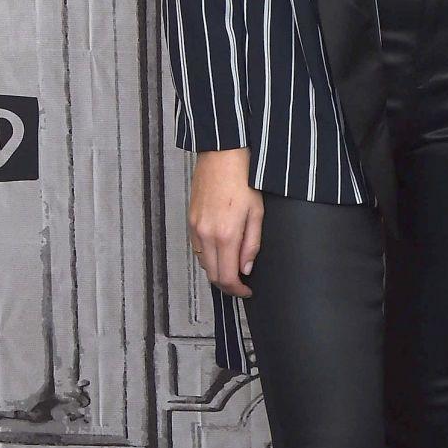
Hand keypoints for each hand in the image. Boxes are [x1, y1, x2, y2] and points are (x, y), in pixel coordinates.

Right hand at [188, 147, 261, 298]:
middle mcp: (206, 235)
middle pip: (213, 275)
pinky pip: (198, 249)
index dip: (237, 290)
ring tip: (234, 267)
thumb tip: (246, 269)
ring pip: (204, 263)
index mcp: (225, 235)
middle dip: (228, 285)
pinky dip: (209, 257)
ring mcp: (195, 228)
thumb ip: (251, 244)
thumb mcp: (256, 213)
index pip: (227, 277)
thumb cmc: (243, 181)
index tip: (247, 291)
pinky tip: (222, 251)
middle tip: (242, 284)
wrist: (221, 156)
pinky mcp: (190, 221)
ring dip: (218, 271)